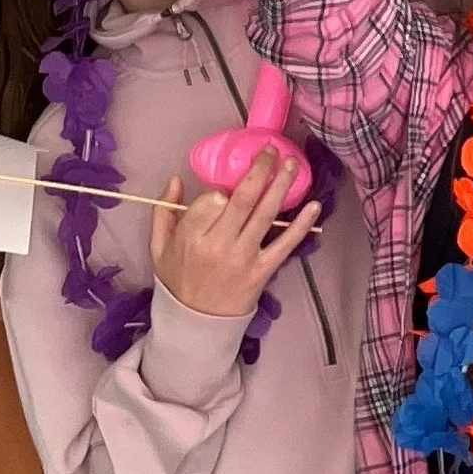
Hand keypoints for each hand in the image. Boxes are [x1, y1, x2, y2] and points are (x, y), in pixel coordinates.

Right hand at [149, 149, 321, 318]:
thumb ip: (163, 210)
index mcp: (191, 237)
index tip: (224, 187)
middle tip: (271, 150)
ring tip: (291, 164)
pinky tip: (314, 206)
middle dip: (259, 170)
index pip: (211, 200)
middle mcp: (219, 244)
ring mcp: (243, 257)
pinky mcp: (263, 271)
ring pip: (265, 214)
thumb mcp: (158, 246)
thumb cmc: (177, 279)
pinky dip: (301, 225)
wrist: (196, 323)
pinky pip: (285, 245)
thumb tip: (176, 179)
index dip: (221, 188)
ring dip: (281, 186)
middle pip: (243, 199)